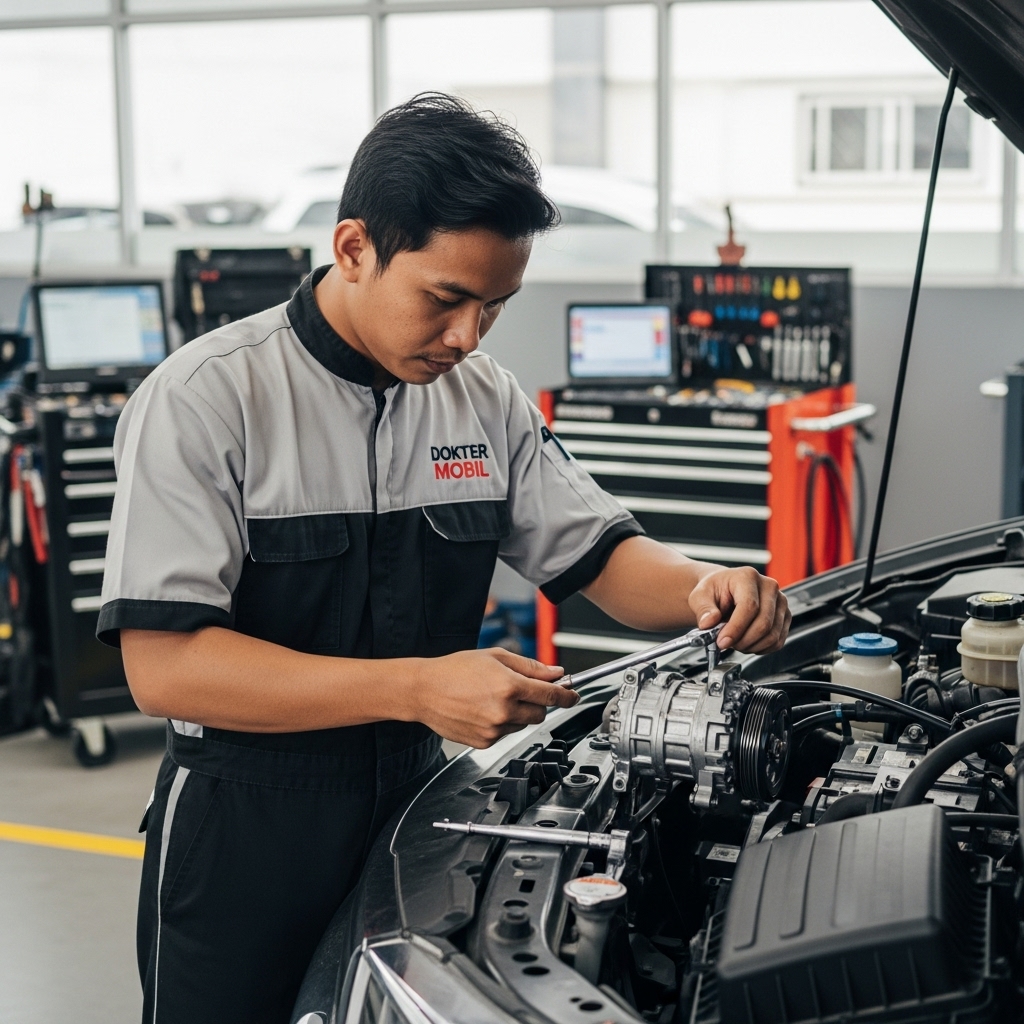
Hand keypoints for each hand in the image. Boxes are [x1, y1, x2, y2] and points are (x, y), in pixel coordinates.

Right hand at [411, 648, 579, 748]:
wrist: (424, 690)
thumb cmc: (455, 669)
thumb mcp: (495, 657)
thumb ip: (530, 666)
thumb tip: (555, 673)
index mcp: (509, 686)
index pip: (551, 695)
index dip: (566, 695)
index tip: (573, 696)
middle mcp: (503, 710)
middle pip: (540, 712)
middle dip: (536, 701)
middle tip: (518, 690)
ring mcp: (494, 729)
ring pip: (522, 723)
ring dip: (517, 712)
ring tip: (492, 698)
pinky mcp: (484, 742)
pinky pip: (505, 733)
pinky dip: (501, 723)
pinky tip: (482, 710)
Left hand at [688, 566, 790, 653]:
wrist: (724, 591)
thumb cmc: (714, 592)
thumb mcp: (700, 596)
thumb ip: (703, 609)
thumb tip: (708, 622)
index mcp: (747, 576)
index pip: (749, 606)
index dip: (736, 628)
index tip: (722, 642)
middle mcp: (769, 587)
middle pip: (764, 623)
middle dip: (743, 641)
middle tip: (726, 644)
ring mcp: (780, 602)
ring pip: (772, 635)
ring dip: (751, 646)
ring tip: (735, 642)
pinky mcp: (785, 616)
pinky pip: (778, 641)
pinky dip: (760, 648)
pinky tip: (746, 642)